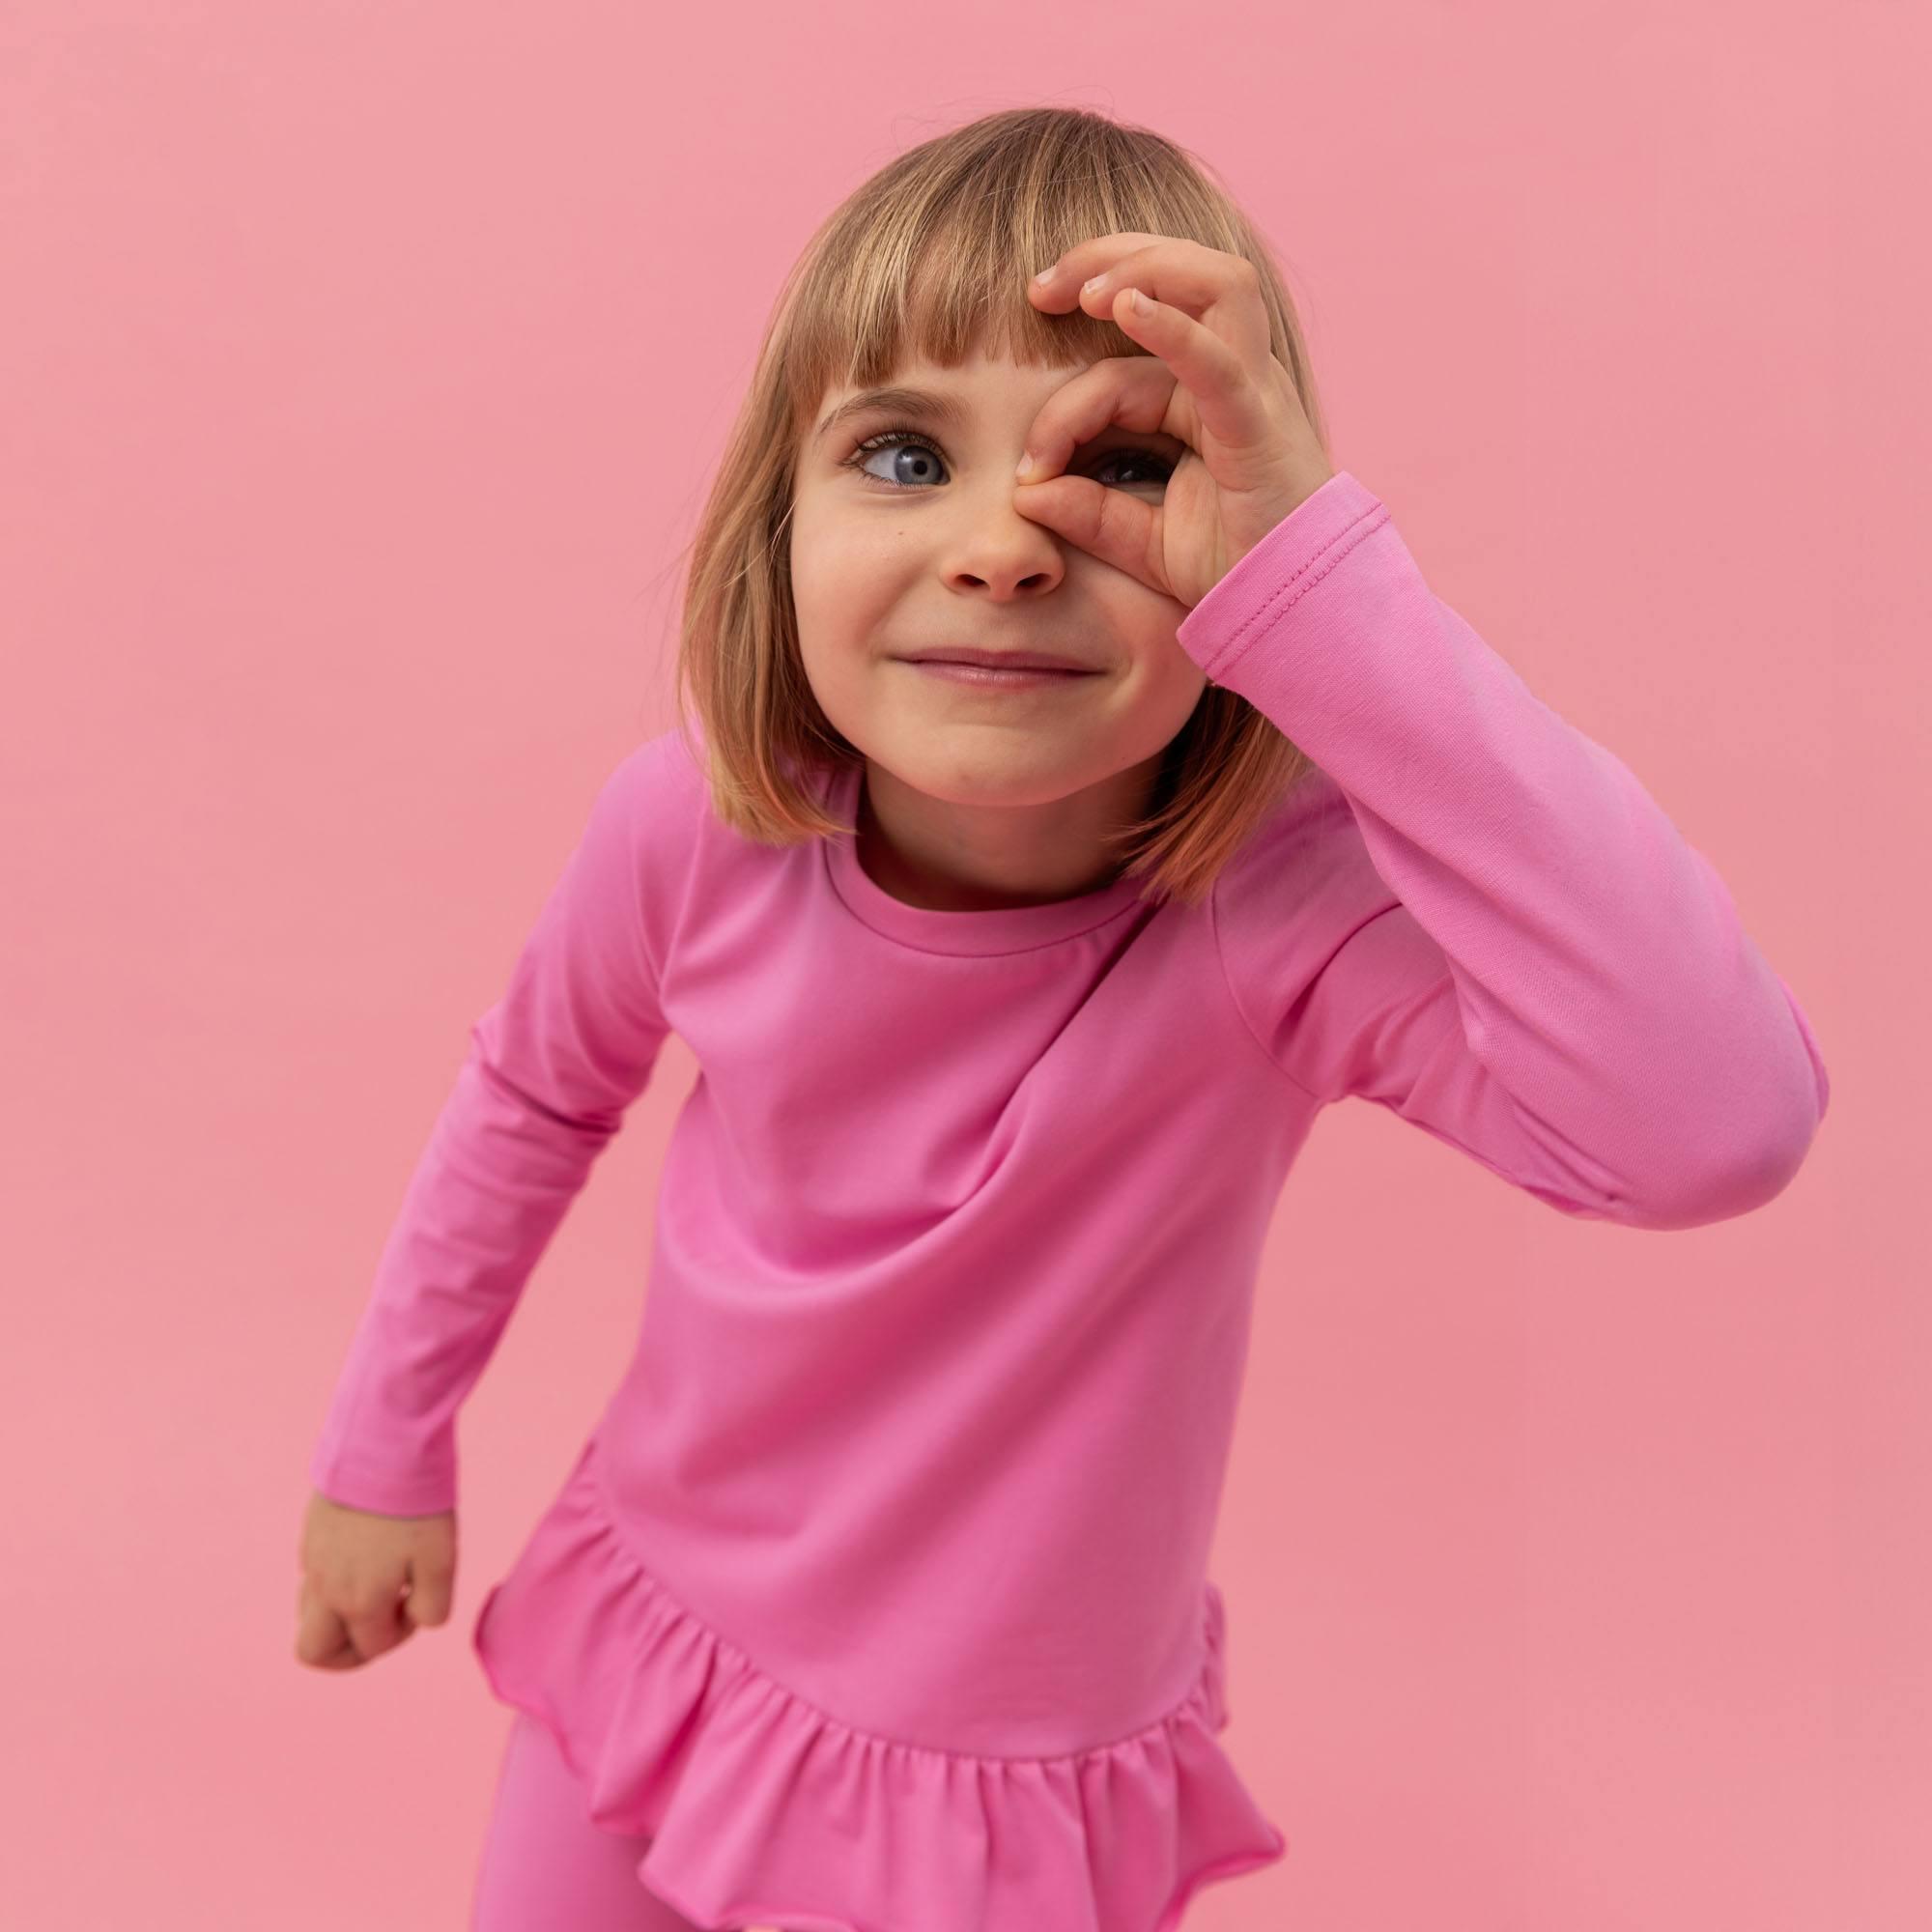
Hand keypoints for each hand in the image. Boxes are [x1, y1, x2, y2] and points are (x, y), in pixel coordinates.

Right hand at [294, 1488, 455, 1669]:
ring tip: (377, 1582)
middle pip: (312, 1652)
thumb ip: (430, 1606)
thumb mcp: (441, 1560)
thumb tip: (414, 1621)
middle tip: (383, 1619)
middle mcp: (326, 1589)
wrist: (385, 1445)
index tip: (416, 1599)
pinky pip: (312, 1579)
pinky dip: (334, 1583)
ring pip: (309, 1615)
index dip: (401, 1633)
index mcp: (359, 1601)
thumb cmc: (417, 1506)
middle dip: (347, 1651)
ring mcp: (312, 1562)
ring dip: (339, 1615)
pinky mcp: (310, 1536)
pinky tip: (365, 1553)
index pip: (373, 1647)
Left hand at [1015, 232, 1334, 609]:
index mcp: (1202, 397)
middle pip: (1177, 277)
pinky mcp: (1260, 425)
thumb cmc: (1232, 570)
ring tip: (1083, 290)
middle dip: (1103, 261)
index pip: (1120, 369)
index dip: (1062, 405)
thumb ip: (1087, 512)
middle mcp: (1232, 377)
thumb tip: (1024, 490)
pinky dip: (1172, 325)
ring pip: (1212, 283)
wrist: (1293, 612)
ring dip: (1144, 266)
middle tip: (1038, 286)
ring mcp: (1253, 392)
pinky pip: (1219, 358)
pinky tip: (1124, 304)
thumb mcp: (1140, 540)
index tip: (1026, 471)